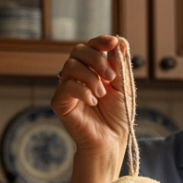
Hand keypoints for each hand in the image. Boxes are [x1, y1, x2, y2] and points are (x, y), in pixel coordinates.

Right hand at [51, 34, 130, 161]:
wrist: (111, 141)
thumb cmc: (117, 116)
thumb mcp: (123, 86)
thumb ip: (119, 65)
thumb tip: (119, 42)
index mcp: (93, 69)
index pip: (91, 47)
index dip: (100, 41)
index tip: (113, 42)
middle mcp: (77, 75)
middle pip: (78, 51)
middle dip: (96, 59)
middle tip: (111, 77)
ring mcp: (67, 88)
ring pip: (70, 65)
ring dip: (91, 77)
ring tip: (102, 94)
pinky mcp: (60, 102)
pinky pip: (66, 86)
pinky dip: (82, 91)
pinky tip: (93, 102)